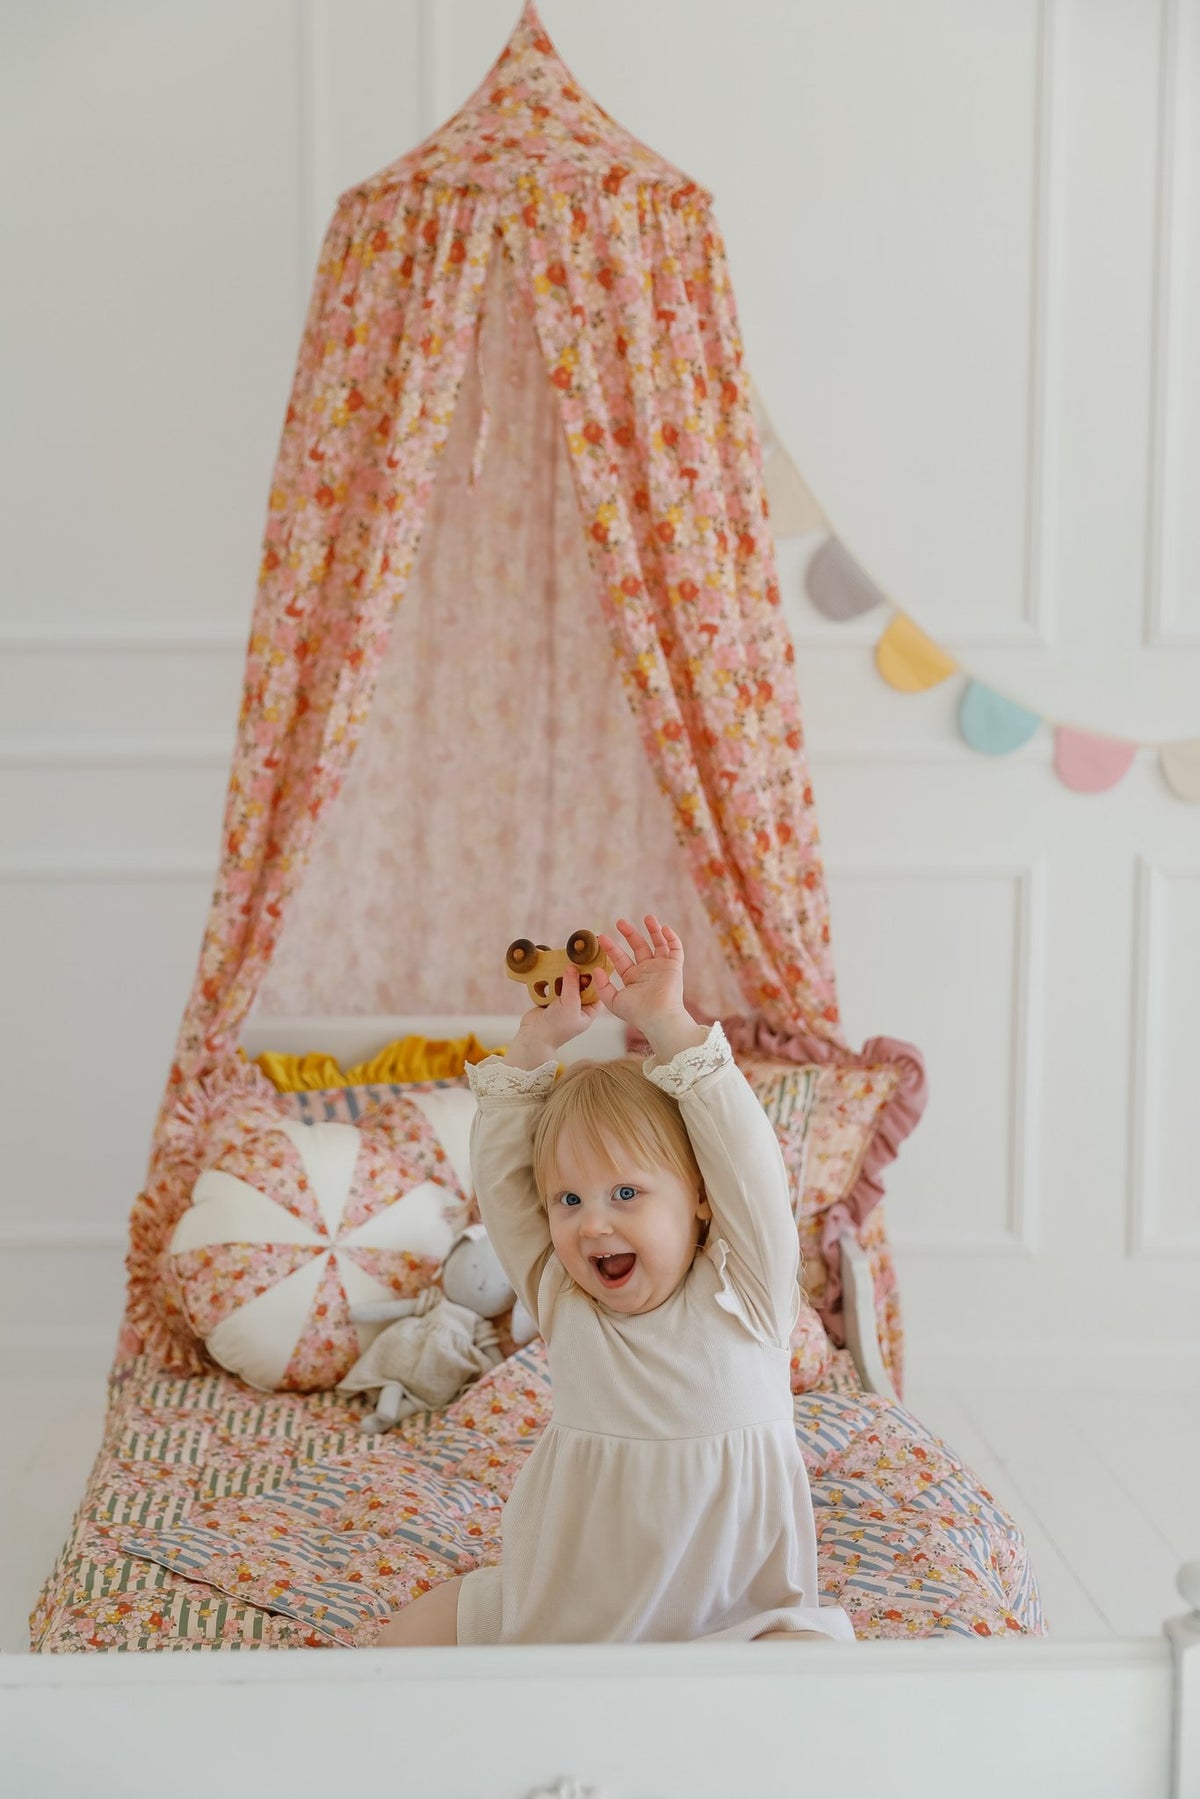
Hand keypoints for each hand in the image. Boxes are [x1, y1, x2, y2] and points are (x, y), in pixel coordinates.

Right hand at [506, 962, 599, 1069]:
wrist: (533, 1037)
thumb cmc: (556, 1028)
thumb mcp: (570, 1005)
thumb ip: (572, 985)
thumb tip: (573, 967)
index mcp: (589, 1011)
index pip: (597, 990)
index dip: (595, 977)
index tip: (591, 963)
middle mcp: (578, 1006)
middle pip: (581, 984)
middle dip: (576, 975)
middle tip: (573, 963)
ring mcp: (564, 1002)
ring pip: (566, 983)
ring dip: (562, 977)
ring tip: (560, 968)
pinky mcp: (551, 999)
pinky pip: (553, 985)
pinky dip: (550, 980)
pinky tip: (548, 975)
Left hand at [592, 916, 692, 1044]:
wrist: (657, 1017)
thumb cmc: (636, 1012)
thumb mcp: (612, 1001)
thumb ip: (603, 986)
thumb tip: (597, 970)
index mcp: (633, 978)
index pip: (621, 959)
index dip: (611, 947)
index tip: (601, 937)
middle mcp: (647, 971)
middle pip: (639, 947)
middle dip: (630, 934)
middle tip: (620, 922)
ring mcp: (662, 968)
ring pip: (658, 944)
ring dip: (653, 930)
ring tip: (647, 917)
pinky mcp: (674, 967)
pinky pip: (676, 949)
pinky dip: (672, 938)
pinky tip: (665, 928)